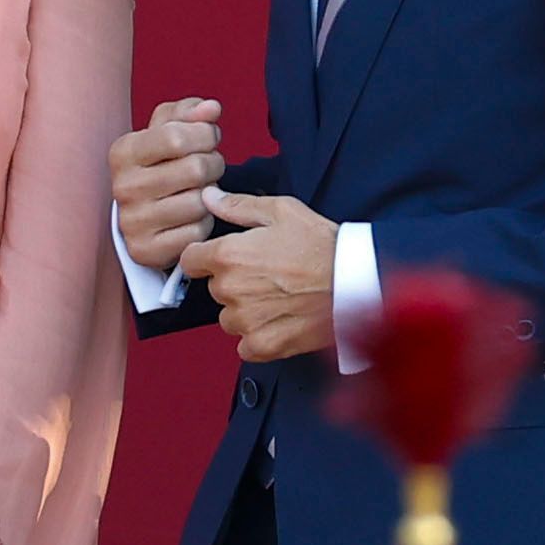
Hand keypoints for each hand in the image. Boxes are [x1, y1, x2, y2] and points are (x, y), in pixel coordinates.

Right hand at [113, 99, 229, 274]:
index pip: (178, 135)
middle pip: (195, 169)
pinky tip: (191, 218)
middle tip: (208, 168)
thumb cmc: (158, 168)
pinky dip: (203, 224)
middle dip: (213, 165)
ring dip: (210, 197)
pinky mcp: (146, 250)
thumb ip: (188, 113)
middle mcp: (123, 187)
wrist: (139, 217)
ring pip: (199, 202)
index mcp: (123, 152)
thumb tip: (211, 108)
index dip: (205, 135)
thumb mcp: (165, 132)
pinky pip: (196, 233)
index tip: (207, 139)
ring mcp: (132, 222)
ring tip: (199, 192)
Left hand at [195, 188, 340, 362]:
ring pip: (229, 318)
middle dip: (233, 282)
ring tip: (277, 298)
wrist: (355, 282)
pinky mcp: (263, 345)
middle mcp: (230, 290)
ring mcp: (245, 321)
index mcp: (228, 255)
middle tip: (267, 274)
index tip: (222, 258)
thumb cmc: (322, 244)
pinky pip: (246, 346)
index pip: (189, 260)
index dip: (204, 257)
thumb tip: (208, 198)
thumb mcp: (282, 211)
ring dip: (245, 311)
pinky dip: (259, 337)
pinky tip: (281, 320)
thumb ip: (238, 206)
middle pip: (214, 289)